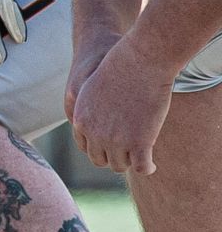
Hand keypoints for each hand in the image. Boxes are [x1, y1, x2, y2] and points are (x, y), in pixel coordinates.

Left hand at [67, 36, 174, 174]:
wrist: (138, 62)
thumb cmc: (119, 68)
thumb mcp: (93, 87)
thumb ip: (90, 106)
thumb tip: (97, 118)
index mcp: (80, 121)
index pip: (86, 147)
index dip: (100, 148)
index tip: (112, 147)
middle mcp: (95, 134)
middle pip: (100, 160)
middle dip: (113, 157)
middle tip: (128, 153)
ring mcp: (116, 141)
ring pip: (120, 165)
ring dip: (130, 162)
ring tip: (140, 157)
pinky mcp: (139, 143)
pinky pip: (142, 167)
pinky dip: (147, 168)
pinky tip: (152, 165)